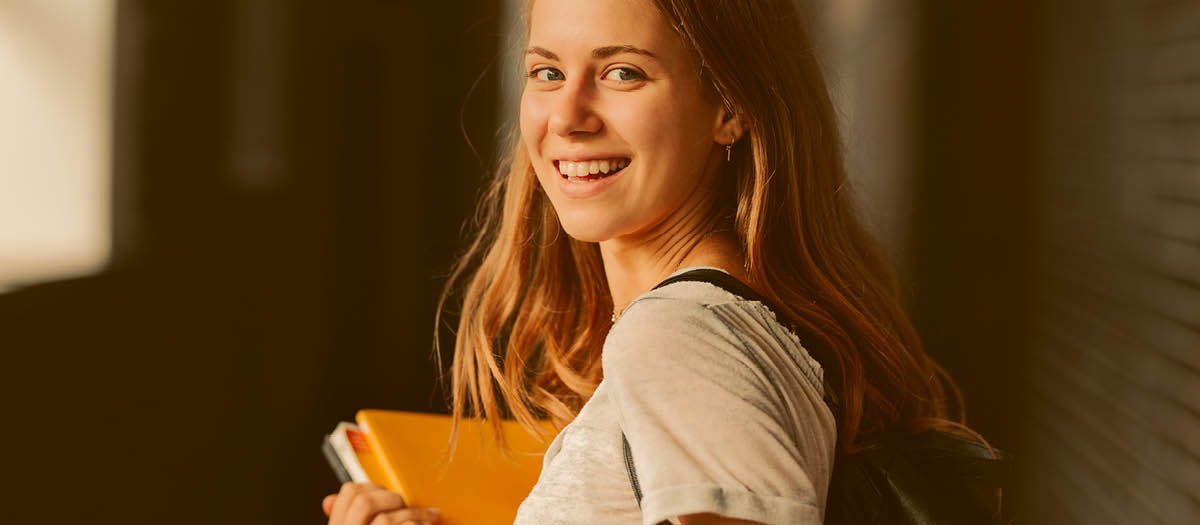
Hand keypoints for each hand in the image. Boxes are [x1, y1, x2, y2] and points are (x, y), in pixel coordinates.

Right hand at [322, 482, 441, 524]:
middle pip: (365, 500)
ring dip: (413, 515)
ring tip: (427, 519)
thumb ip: (342, 519)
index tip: (384, 493)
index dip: (369, 487)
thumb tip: (330, 500)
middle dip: (391, 498)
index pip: (348, 492)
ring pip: (386, 519)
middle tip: (405, 505)